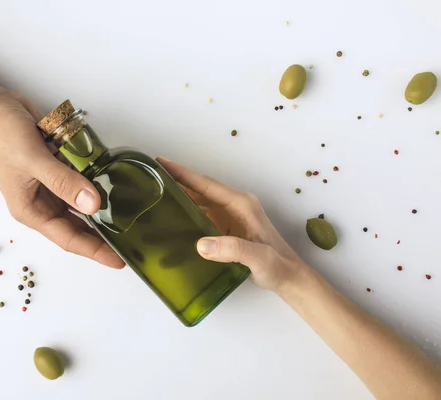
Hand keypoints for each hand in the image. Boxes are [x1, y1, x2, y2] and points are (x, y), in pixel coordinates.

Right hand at [0, 93, 123, 267]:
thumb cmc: (1, 135)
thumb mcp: (33, 160)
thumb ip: (63, 181)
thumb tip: (92, 204)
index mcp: (31, 210)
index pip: (68, 238)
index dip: (94, 251)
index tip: (119, 260)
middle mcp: (42, 202)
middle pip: (79, 226)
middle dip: (103, 236)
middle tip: (132, 242)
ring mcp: (52, 185)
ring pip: (82, 204)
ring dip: (103, 210)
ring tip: (131, 220)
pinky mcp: (59, 168)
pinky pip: (82, 181)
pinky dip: (97, 183)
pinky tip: (116, 186)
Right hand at [158, 157, 308, 292]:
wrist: (289, 278)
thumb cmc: (278, 266)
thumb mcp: (258, 258)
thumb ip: (233, 250)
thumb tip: (201, 244)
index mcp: (241, 204)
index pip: (206, 184)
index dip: (183, 174)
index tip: (162, 163)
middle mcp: (235, 205)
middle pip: (200, 189)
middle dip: (177, 180)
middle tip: (151, 176)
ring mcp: (230, 216)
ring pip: (200, 201)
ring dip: (180, 197)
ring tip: (155, 193)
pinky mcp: (226, 229)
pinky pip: (202, 216)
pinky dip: (187, 213)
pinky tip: (172, 218)